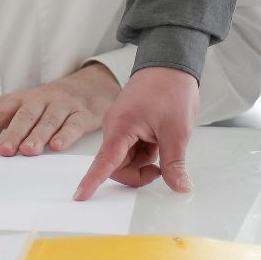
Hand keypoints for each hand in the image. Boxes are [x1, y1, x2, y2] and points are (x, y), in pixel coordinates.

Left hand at [0, 63, 119, 156]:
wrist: (86, 88)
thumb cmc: (42, 101)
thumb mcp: (10, 101)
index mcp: (19, 100)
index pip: (1, 112)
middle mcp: (39, 102)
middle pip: (25, 116)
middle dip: (14, 133)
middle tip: (5, 151)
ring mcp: (61, 107)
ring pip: (48, 121)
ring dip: (38, 136)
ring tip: (29, 151)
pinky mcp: (81, 115)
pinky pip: (73, 125)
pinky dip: (66, 135)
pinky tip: (57, 147)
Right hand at [73, 65, 198, 200]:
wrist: (171, 63)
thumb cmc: (171, 90)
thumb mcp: (177, 132)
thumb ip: (174, 164)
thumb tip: (180, 187)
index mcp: (121, 127)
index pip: (105, 161)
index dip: (92, 181)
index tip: (80, 196)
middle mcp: (115, 127)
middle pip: (117, 165)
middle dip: (138, 173)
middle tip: (161, 168)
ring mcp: (121, 125)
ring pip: (125, 159)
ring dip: (143, 161)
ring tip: (162, 145)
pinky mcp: (128, 124)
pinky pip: (131, 148)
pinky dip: (145, 152)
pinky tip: (158, 141)